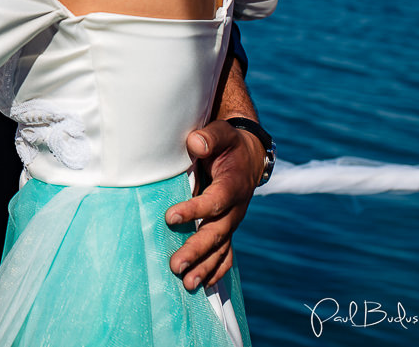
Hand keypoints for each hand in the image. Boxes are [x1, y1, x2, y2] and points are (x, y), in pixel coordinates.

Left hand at [164, 120, 264, 290]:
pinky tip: (203, 284)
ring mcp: (232, 221)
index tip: (170, 217)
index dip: (194, 210)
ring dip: (204, 267)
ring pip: (220, 248)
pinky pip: (225, 253)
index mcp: (232, 185)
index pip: (214, 202)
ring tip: (186, 283)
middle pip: (216, 233)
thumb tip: (195, 144)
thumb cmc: (227, 143)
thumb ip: (208, 138)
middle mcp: (235, 208)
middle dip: (196, 250)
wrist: (248, 156)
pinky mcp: (227, 228)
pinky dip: (216, 270)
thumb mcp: (220, 133)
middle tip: (175, 265)